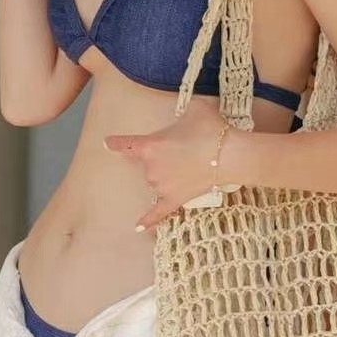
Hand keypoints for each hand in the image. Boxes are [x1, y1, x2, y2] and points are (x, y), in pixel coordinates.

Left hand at [103, 98, 235, 231]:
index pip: (127, 144)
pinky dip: (148, 220)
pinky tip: (138, 228)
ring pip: (156, 180)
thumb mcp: (194, 108)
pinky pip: (158, 212)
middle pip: (146, 162)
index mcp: (150, 145)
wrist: (229, 155)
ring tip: (191, 162)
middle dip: (160, 155)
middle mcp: (151, 168)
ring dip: (167, 174)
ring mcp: (162, 186)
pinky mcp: (176, 199)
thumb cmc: (210, 130)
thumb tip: (186, 117)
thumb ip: (183, 112)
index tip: (107, 143)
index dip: (116, 143)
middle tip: (185, 145)